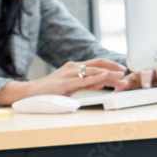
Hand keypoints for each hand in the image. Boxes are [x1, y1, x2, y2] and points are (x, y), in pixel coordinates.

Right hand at [0, 59, 127, 103]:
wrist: (30, 92)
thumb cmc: (49, 90)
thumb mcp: (72, 85)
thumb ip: (87, 82)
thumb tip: (103, 80)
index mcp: (74, 67)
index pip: (96, 63)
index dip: (111, 66)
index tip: (122, 70)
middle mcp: (72, 67)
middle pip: (97, 64)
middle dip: (113, 68)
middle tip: (126, 73)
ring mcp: (68, 74)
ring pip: (93, 71)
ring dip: (109, 74)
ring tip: (120, 77)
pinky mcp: (65, 83)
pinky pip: (83, 79)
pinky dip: (95, 77)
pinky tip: (104, 76)